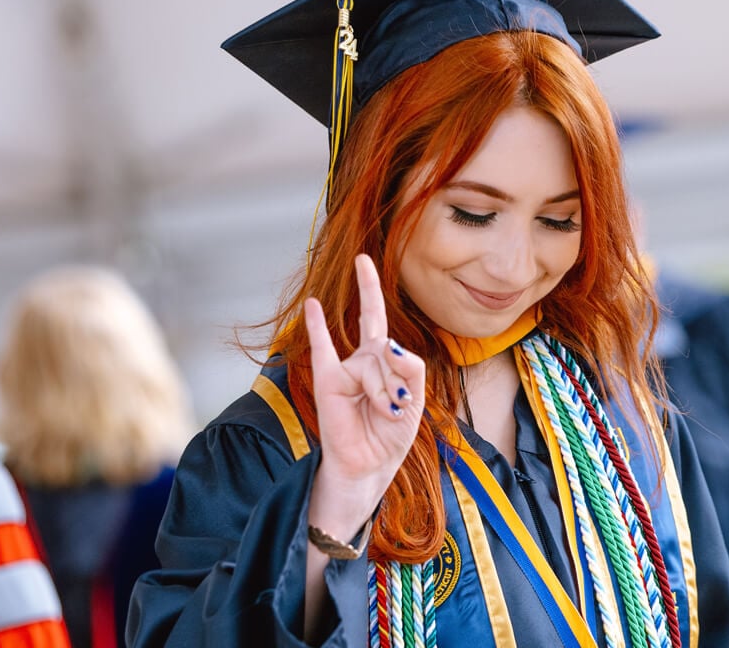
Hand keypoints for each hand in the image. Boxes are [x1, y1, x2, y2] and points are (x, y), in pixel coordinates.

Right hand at [305, 254, 425, 531]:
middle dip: (370, 295)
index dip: (371, 292)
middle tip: (364, 262)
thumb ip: (410, 368)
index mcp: (383, 363)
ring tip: (382, 413)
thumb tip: (387, 344)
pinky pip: (324, 349)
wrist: (368, 465)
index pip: (380, 324)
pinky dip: (317, 327)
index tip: (363, 262)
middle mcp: (362, 360)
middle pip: (381, 339)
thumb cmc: (390, 435)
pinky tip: (312, 305)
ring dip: (387, 392)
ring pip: (377, 364)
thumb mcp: (416, 400)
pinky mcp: (329, 381)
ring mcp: (344, 369)